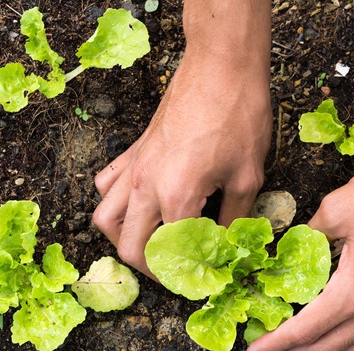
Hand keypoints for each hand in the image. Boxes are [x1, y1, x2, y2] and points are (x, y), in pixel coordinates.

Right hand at [92, 51, 271, 276]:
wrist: (221, 67)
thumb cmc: (239, 116)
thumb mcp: (248, 177)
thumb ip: (234, 219)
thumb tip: (228, 247)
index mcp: (176, 197)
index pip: (171, 255)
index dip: (187, 276)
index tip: (203, 280)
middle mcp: (146, 186)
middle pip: (129, 247)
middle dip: (151, 269)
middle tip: (176, 272)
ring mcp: (134, 168)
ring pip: (105, 219)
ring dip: (124, 240)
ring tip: (151, 245)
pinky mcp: (133, 151)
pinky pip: (107, 185)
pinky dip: (115, 204)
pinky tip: (139, 206)